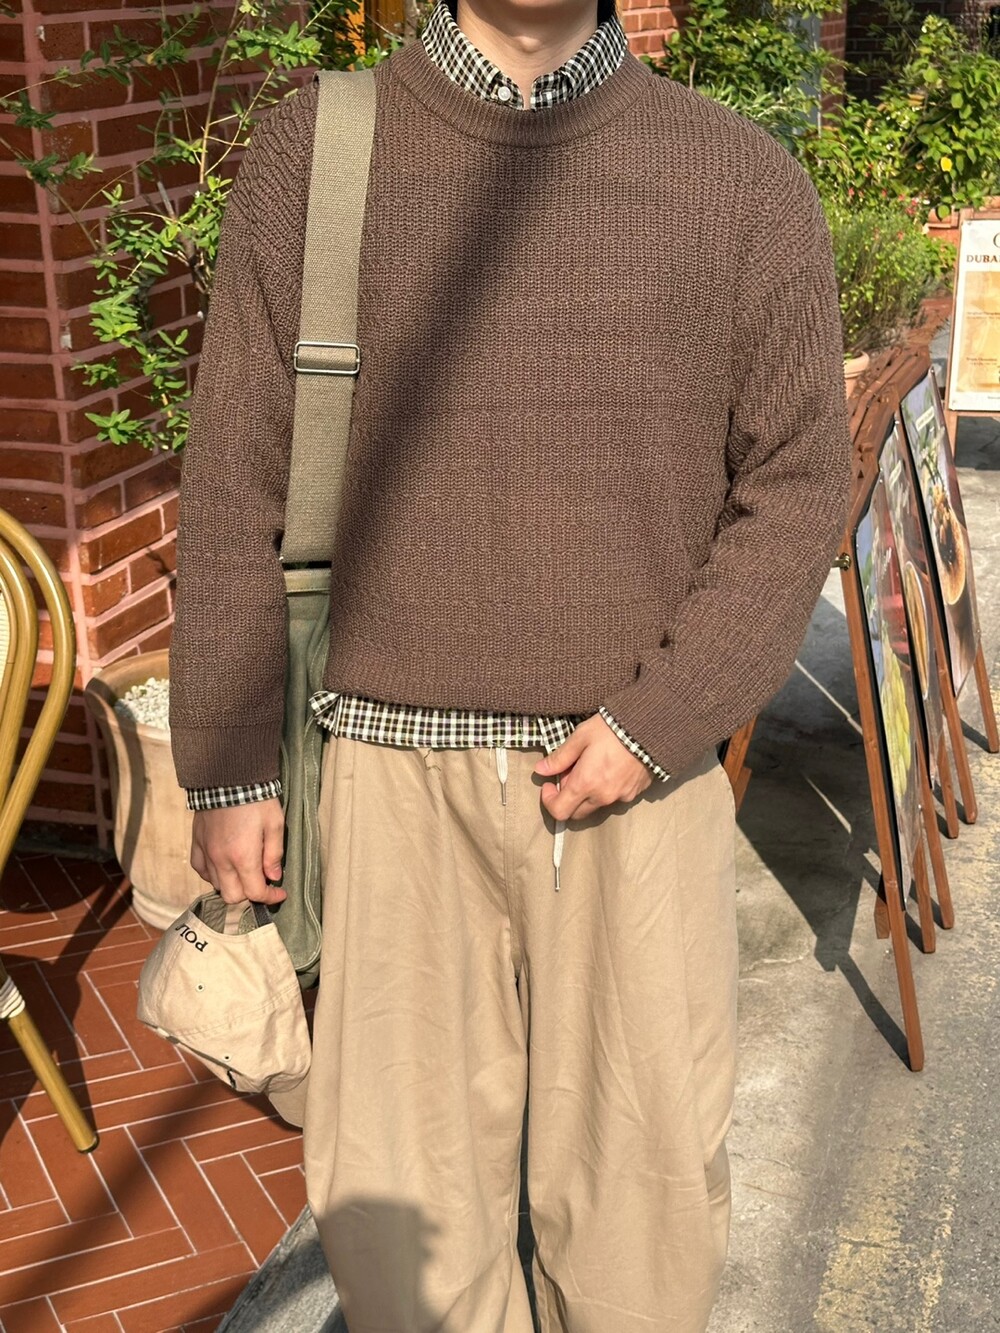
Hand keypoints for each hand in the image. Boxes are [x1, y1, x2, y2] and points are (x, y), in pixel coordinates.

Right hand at [190, 797, 286, 906]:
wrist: (228, 776)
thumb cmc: (256, 799)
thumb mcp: (275, 824)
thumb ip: (274, 854)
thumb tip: (274, 877)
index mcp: (243, 857)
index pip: (255, 892)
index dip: (270, 897)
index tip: (280, 892)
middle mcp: (221, 860)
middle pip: (233, 896)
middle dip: (250, 895)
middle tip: (261, 882)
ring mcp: (206, 852)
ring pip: (216, 885)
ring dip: (232, 885)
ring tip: (244, 872)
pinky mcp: (197, 842)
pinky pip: (200, 869)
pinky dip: (212, 874)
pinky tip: (223, 866)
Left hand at [533, 715, 651, 821]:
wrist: (651, 728)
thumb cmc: (612, 729)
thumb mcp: (580, 737)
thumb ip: (559, 758)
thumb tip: (540, 770)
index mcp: (585, 783)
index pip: (559, 811)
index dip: (549, 801)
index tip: (549, 784)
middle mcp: (602, 796)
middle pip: (576, 812)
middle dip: (567, 798)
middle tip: (572, 773)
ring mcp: (620, 797)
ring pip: (595, 806)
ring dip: (587, 794)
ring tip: (592, 768)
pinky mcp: (634, 793)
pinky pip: (614, 798)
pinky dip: (605, 790)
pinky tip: (610, 769)